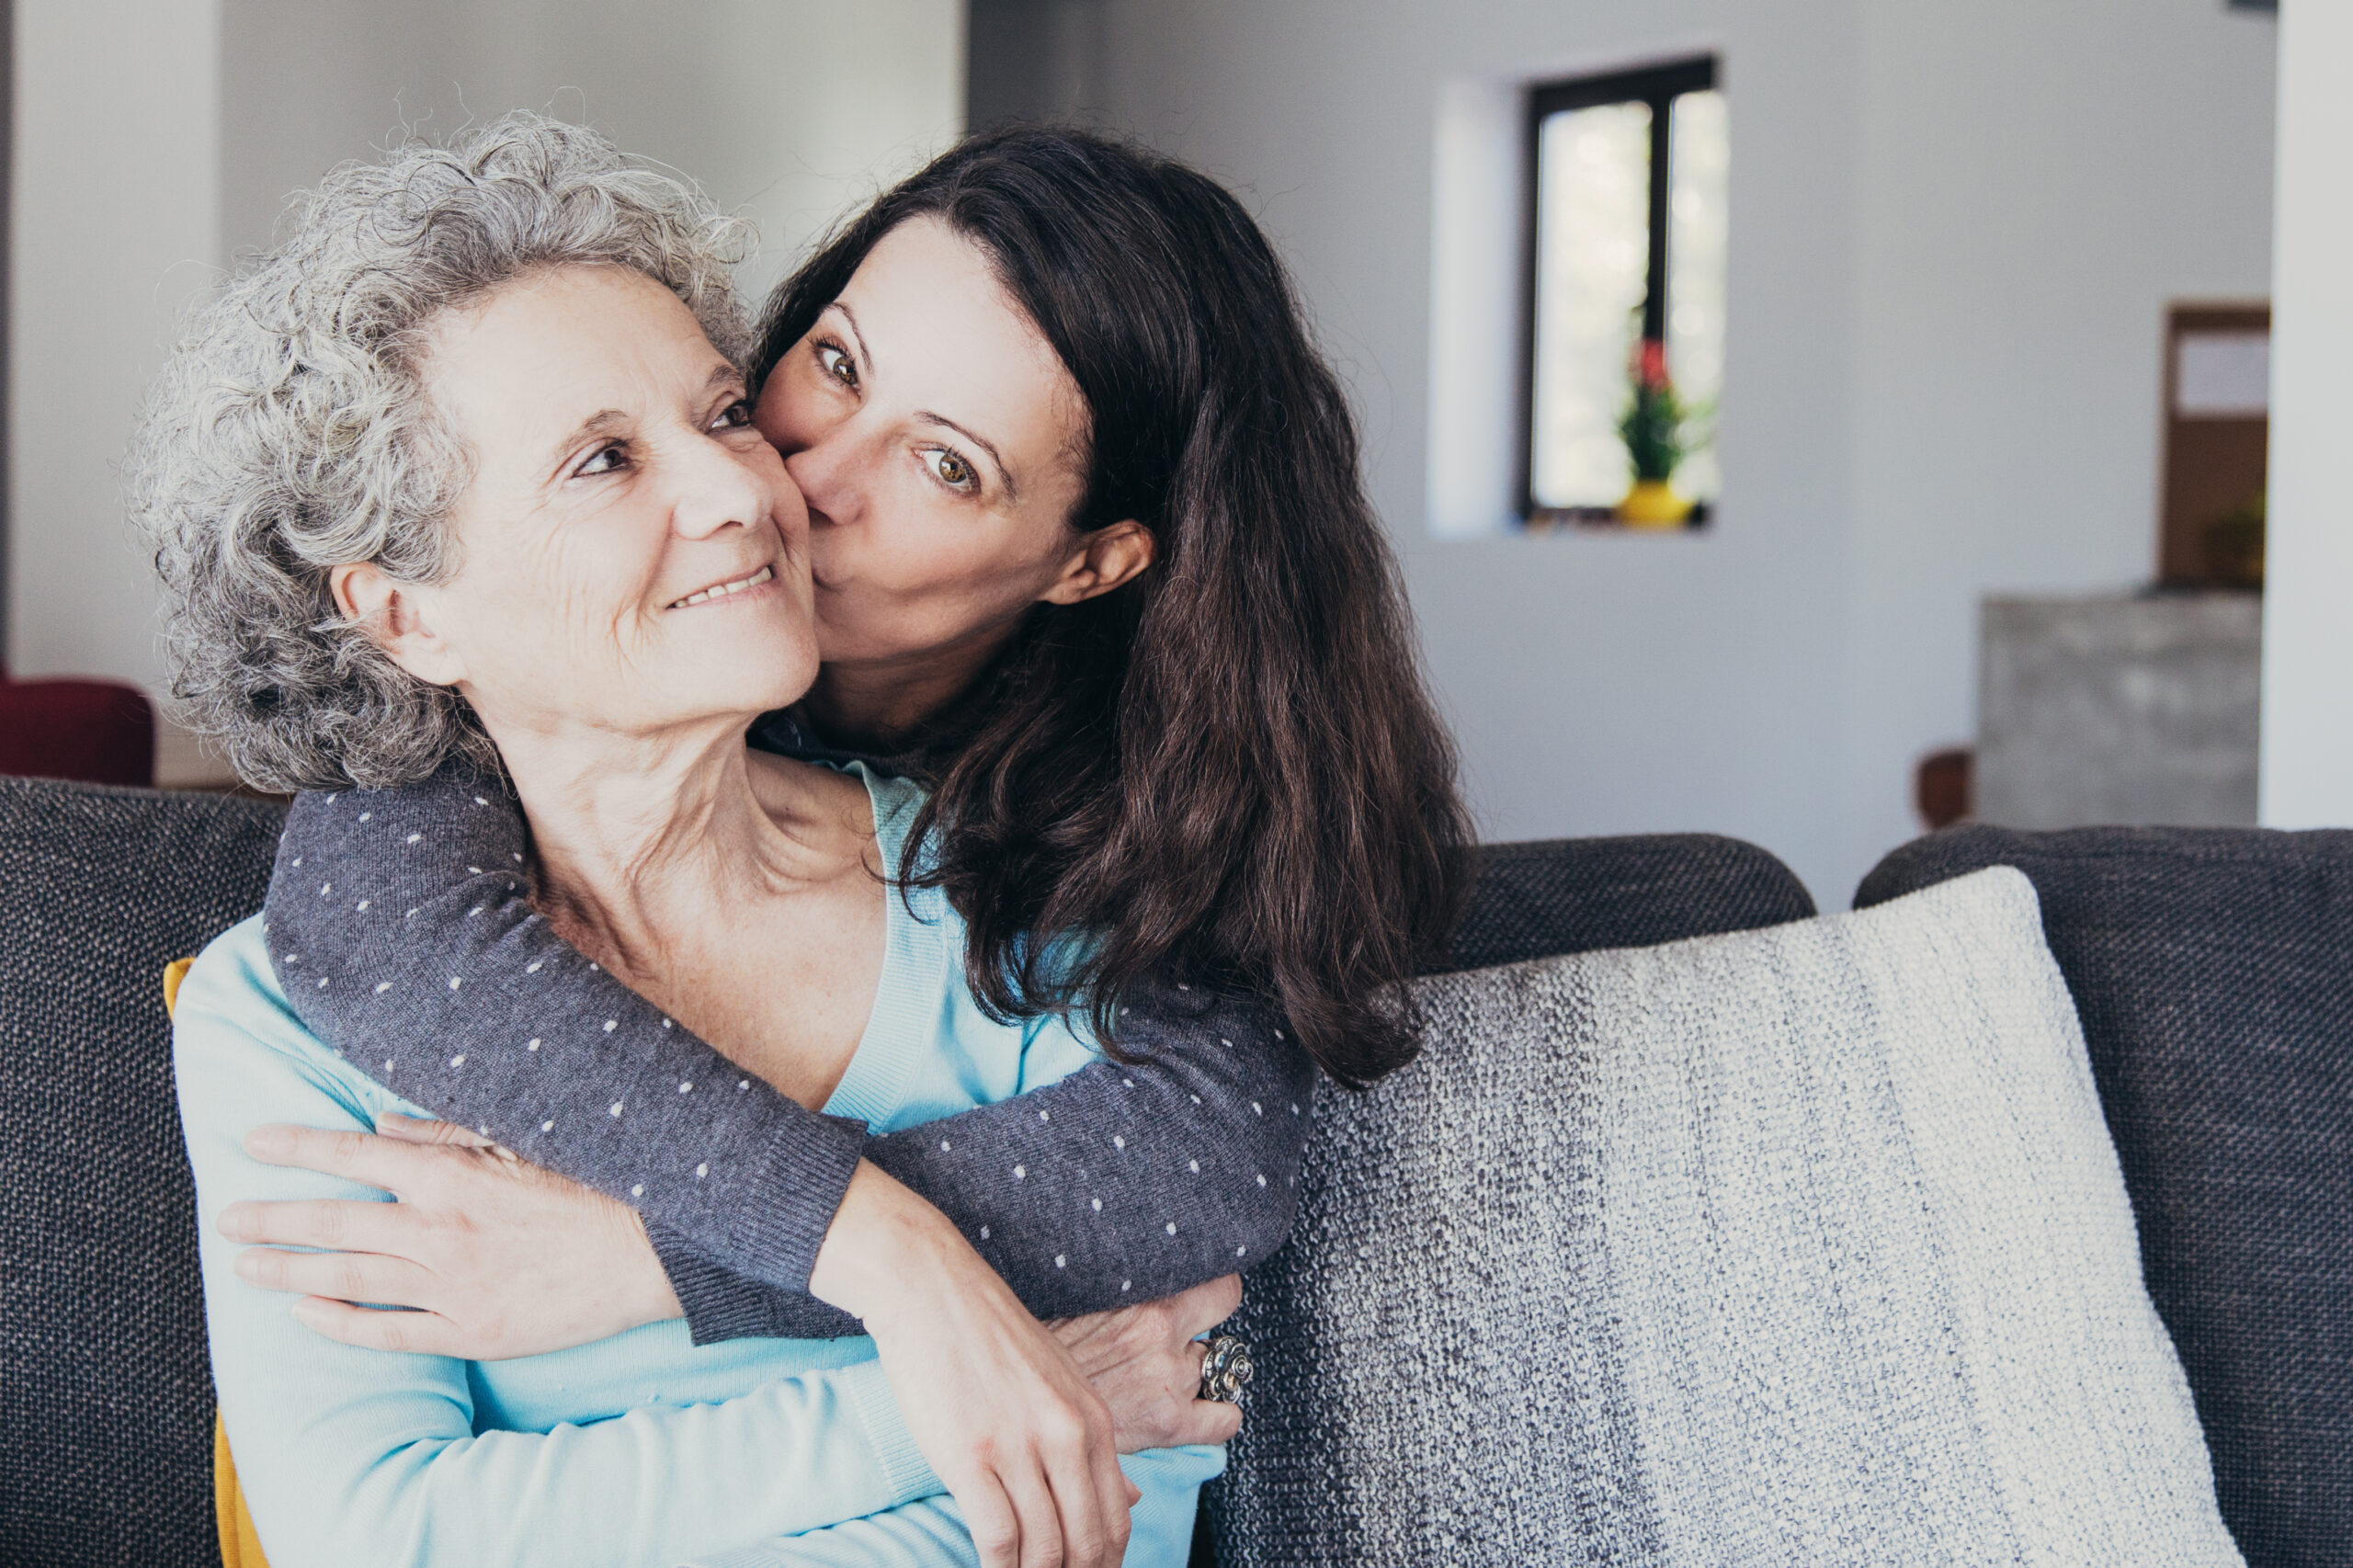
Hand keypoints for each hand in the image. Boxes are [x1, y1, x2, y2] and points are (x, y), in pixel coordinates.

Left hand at [219, 1115, 681, 1357]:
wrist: (652, 1253)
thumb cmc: (594, 1185)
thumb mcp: (522, 1140)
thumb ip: (446, 1131)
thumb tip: (381, 1126)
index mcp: (453, 1175)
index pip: (354, 1155)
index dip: (298, 1146)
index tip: (254, 1141)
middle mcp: (439, 1231)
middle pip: (334, 1222)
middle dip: (272, 1217)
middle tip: (226, 1218)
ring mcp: (450, 1286)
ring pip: (348, 1278)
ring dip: (288, 1270)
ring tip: (245, 1268)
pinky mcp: (470, 1331)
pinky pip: (387, 1332)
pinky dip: (339, 1323)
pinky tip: (304, 1314)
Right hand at [811, 1163, 1137, 1567]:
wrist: (933, 1291)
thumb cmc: (990, 1338)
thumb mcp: (1060, 1382)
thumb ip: (1091, 1442)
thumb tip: (1133, 1498)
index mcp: (1092, 1420)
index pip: (1115, 1519)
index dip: (1102, 1564)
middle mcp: (1066, 1436)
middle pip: (1085, 1543)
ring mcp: (1019, 1447)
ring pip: (1043, 1548)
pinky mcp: (970, 1456)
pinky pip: (997, 1538)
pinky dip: (997, 1567)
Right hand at [1049, 1275, 1245, 1452]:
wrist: (1016, 1401)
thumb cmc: (1036, 1348)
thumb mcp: (1076, 1295)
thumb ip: (1115, 1284)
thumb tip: (1127, 1269)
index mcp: (1141, 1291)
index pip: (1211, 1271)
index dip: (1209, 1278)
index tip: (1199, 1284)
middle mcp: (1160, 1329)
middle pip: (1221, 1304)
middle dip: (1206, 1317)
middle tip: (1182, 1330)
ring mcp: (1170, 1378)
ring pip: (1218, 1364)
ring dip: (1198, 1368)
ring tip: (1165, 1376)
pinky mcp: (1170, 1422)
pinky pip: (1225, 1419)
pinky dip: (1218, 1416)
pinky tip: (1198, 1413)